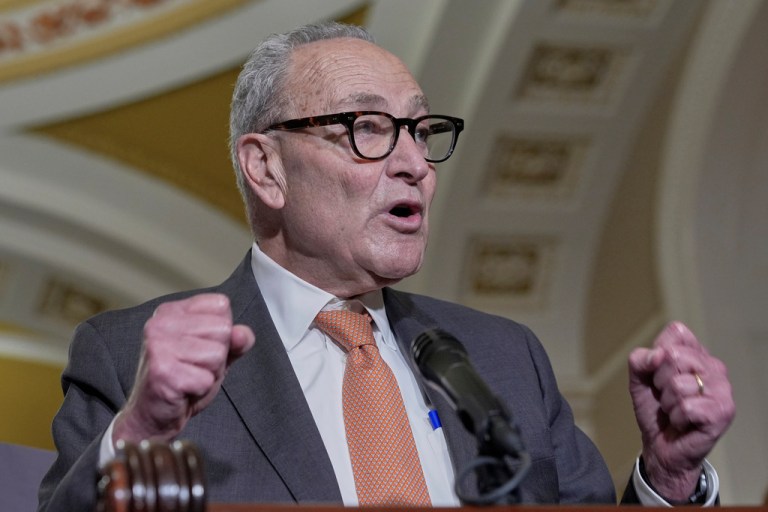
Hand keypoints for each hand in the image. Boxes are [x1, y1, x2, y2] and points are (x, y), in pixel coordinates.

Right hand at [113, 293, 254, 442]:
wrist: (153, 415)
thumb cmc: (184, 379)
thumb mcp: (216, 354)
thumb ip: (236, 341)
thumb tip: (242, 334)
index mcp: (173, 311)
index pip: (221, 305)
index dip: (222, 332)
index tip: (200, 347)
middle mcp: (161, 323)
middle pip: (222, 329)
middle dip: (217, 355)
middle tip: (194, 366)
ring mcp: (159, 346)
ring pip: (217, 354)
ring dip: (209, 373)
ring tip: (189, 376)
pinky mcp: (162, 371)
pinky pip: (206, 378)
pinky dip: (201, 389)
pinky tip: (183, 389)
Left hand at [628, 321, 734, 500]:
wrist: (660, 445)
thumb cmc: (654, 409)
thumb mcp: (638, 378)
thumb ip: (640, 359)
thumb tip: (658, 355)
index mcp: (697, 353)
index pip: (677, 332)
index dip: (658, 354)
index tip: (658, 373)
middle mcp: (714, 367)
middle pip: (674, 356)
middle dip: (660, 380)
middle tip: (666, 396)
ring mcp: (722, 389)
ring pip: (678, 384)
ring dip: (667, 402)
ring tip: (675, 410)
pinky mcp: (722, 411)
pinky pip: (686, 407)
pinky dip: (676, 417)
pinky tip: (683, 422)